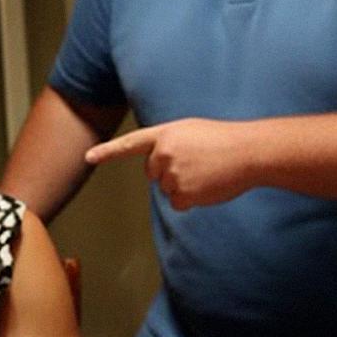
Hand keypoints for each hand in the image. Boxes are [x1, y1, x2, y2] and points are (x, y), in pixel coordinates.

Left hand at [85, 119, 253, 209]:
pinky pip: (178, 203)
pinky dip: (191, 200)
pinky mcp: (182, 193)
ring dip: (185, 185)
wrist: (248, 151)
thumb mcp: (192, 132)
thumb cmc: (225, 141)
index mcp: (165, 134)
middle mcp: (163, 153)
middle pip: (153, 173)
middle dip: (169, 172)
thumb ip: (170, 145)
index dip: (108, 152)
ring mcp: (171, 174)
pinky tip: (207, 186)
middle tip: (198, 163)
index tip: (88, 158)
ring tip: (207, 172)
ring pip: (167, 189)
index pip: (130, 144)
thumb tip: (160, 170)